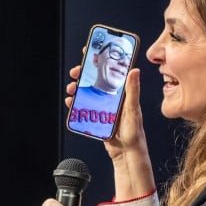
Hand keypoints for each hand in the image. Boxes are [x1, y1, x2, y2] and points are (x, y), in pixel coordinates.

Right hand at [65, 63, 154, 200]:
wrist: (127, 154)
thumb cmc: (134, 133)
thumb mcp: (133, 109)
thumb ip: (132, 90)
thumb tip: (134, 70)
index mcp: (122, 92)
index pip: (110, 70)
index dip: (100, 60)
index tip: (90, 51)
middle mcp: (113, 97)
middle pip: (95, 80)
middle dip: (84, 74)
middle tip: (76, 72)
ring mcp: (104, 107)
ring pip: (88, 93)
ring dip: (78, 88)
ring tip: (72, 89)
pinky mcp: (97, 118)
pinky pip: (84, 107)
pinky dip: (76, 103)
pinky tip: (71, 102)